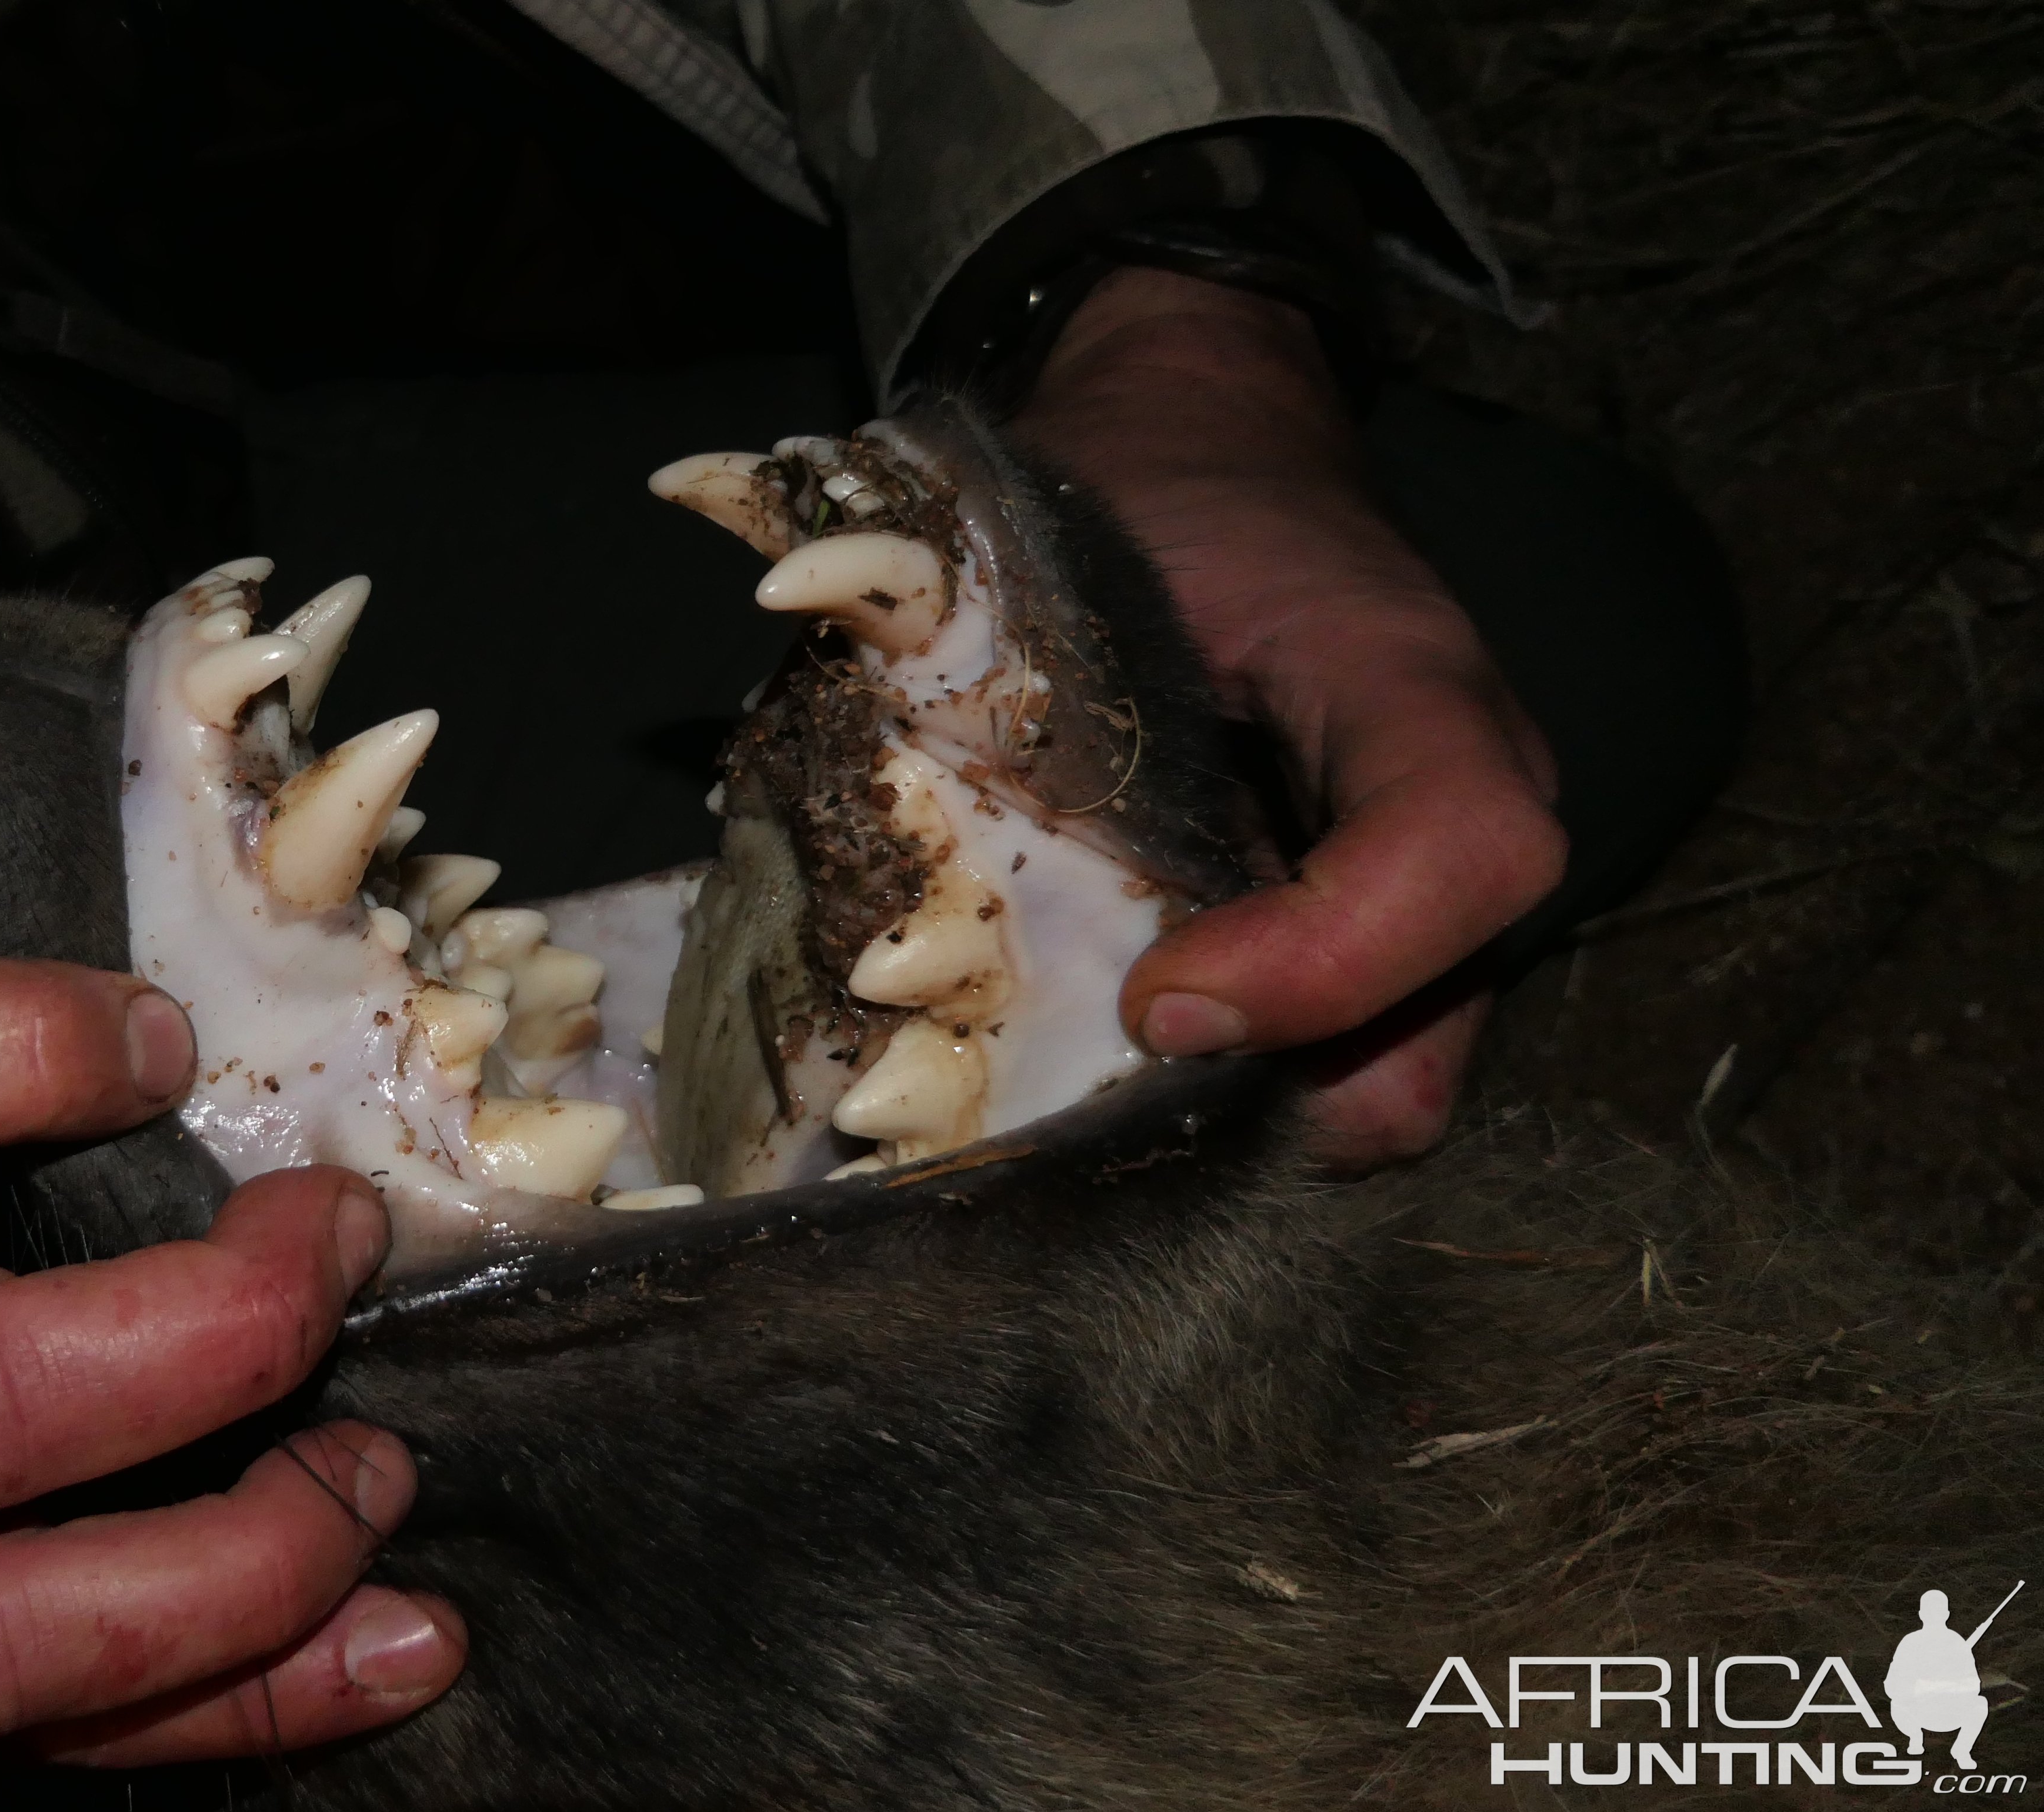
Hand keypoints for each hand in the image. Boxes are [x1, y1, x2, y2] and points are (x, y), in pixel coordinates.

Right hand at [0, 958, 464, 1760]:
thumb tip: (231, 1068)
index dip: (13, 1048)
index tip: (164, 1044)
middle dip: (211, 1341)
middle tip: (336, 1259)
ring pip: (2, 1635)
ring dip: (244, 1572)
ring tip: (371, 1480)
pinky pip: (67, 1746)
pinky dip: (263, 1707)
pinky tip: (403, 1646)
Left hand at [1007, 267, 1566, 1166]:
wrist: (1202, 442)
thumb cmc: (1141, 492)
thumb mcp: (1073, 564)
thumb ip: (1013, 696)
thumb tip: (909, 889)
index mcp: (1415, 686)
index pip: (1460, 854)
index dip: (1318, 965)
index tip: (1151, 996)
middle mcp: (1469, 804)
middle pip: (1423, 1047)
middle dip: (1252, 1094)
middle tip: (1097, 1053)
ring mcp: (1438, 889)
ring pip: (1375, 1091)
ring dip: (1226, 1104)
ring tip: (1094, 1039)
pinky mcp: (1385, 933)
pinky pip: (1330, 1065)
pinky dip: (1221, 1079)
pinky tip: (1114, 1020)